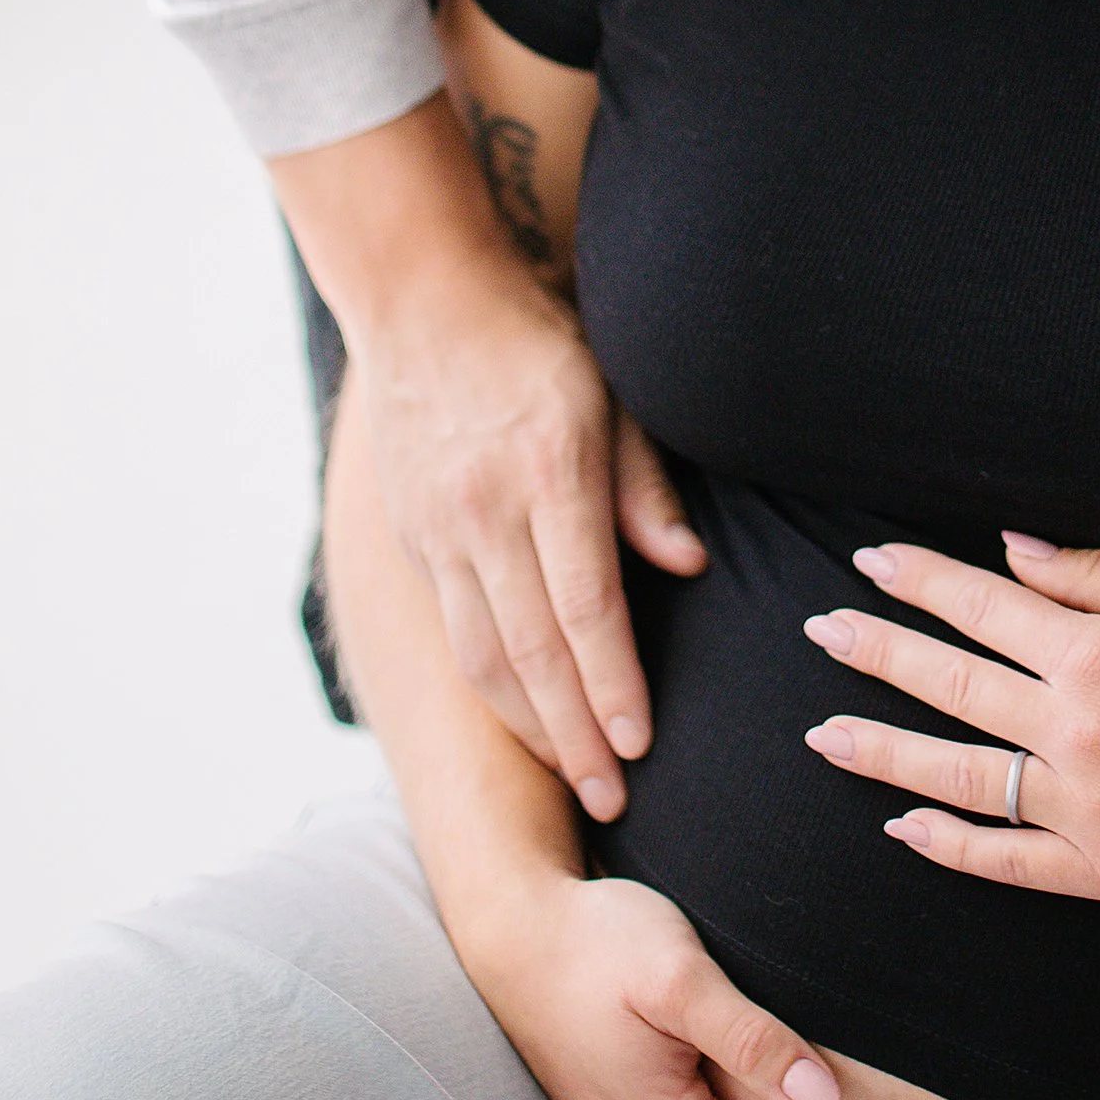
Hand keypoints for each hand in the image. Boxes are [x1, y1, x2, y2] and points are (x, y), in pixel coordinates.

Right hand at [350, 253, 702, 819]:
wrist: (422, 299)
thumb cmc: (541, 342)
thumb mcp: (615, 393)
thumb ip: (647, 486)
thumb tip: (688, 567)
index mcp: (549, 472)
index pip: (585, 606)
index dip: (613, 683)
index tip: (641, 743)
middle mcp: (484, 511)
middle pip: (531, 652)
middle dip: (575, 736)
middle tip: (613, 799)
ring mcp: (438, 528)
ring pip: (482, 657)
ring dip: (530, 727)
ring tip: (575, 777)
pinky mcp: (410, 536)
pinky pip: (453, 632)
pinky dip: (493, 687)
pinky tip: (527, 719)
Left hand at [800, 535, 1099, 908]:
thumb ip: (1095, 574)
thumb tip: (1009, 551)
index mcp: (1095, 654)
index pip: (981, 608)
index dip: (920, 582)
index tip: (869, 564)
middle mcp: (1077, 730)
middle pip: (952, 686)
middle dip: (877, 653)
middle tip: (821, 633)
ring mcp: (1086, 807)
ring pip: (961, 778)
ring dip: (885, 752)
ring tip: (825, 735)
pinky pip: (1010, 862)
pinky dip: (951, 848)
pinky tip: (903, 828)